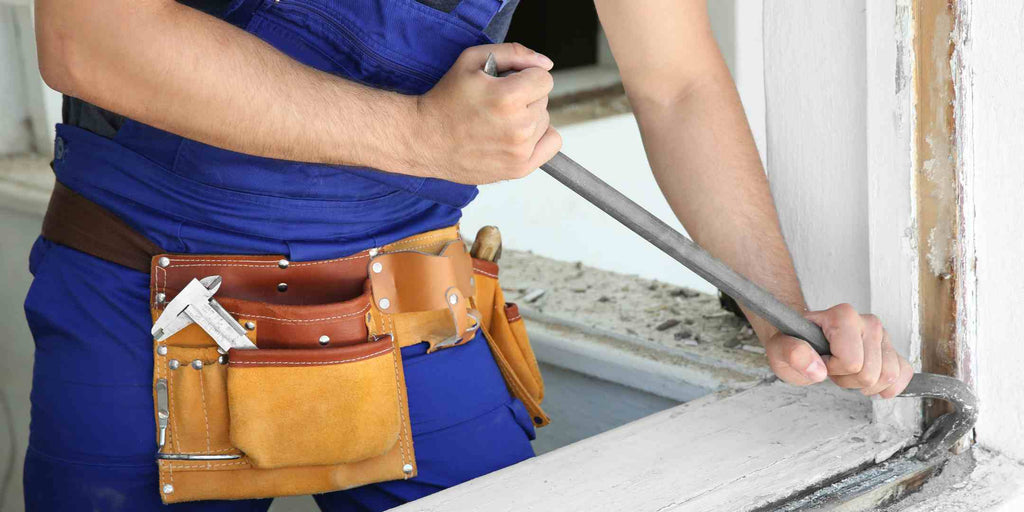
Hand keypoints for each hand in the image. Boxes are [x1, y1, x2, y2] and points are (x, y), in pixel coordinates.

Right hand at [411, 43, 561, 183]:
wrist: (424, 138)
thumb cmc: (445, 99)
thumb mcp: (472, 60)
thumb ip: (514, 53)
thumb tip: (546, 63)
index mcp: (508, 97)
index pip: (544, 78)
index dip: (525, 76)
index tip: (507, 83)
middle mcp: (518, 126)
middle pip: (544, 100)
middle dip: (525, 96)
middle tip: (496, 103)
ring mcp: (520, 151)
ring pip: (545, 121)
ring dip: (529, 117)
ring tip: (499, 121)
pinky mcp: (519, 169)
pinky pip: (552, 144)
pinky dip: (540, 137)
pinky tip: (516, 135)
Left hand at [764, 304, 913, 398]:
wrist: (801, 338)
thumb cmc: (793, 342)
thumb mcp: (780, 349)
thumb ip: (792, 353)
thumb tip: (817, 368)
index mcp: (842, 316)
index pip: (851, 362)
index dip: (833, 369)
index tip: (820, 359)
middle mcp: (867, 321)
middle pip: (870, 373)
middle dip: (847, 379)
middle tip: (831, 367)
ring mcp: (882, 334)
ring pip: (888, 376)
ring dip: (863, 383)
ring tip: (844, 370)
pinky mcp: (890, 347)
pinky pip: (903, 372)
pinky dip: (889, 386)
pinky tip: (871, 384)